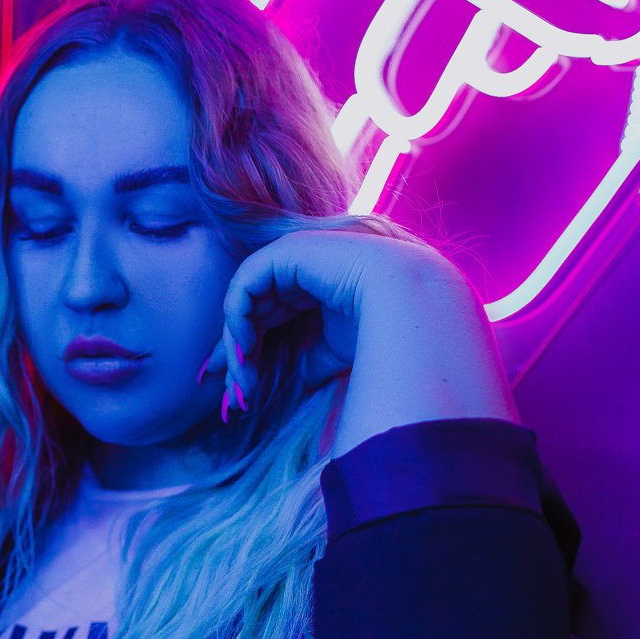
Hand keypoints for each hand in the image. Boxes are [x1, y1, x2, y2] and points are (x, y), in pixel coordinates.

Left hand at [201, 220, 516, 453]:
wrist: (413, 306)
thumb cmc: (388, 331)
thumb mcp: (340, 350)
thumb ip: (314, 356)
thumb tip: (300, 374)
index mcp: (321, 282)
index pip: (273, 314)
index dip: (251, 348)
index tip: (237, 386)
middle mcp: (307, 264)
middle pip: (254, 307)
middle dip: (235, 350)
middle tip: (226, 388)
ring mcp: (297, 252)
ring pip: (246, 299)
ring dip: (237, 343)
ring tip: (241, 380)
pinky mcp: (287, 250)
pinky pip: (246, 285)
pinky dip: (237, 319)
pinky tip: (243, 351)